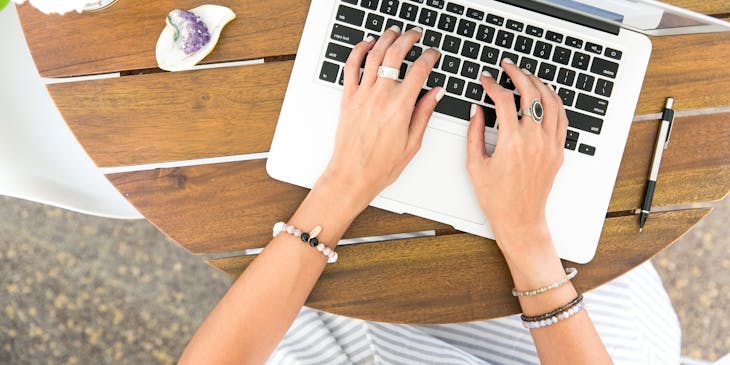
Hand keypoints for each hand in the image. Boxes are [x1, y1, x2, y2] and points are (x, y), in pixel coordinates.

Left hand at [318, 26, 442, 212]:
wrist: (352, 175)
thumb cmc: (380, 166)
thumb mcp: (413, 143)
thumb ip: (424, 113)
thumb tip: (436, 93)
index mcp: (400, 108)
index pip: (419, 71)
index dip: (430, 57)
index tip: (433, 54)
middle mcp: (380, 97)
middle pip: (395, 55)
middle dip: (408, 39)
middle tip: (415, 35)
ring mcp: (362, 95)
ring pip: (374, 55)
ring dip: (386, 39)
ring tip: (394, 32)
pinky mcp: (348, 98)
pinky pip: (351, 67)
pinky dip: (358, 51)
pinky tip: (367, 44)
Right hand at [466, 59, 567, 257]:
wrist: (520, 219)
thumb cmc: (496, 198)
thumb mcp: (475, 164)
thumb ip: (474, 133)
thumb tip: (476, 109)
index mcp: (512, 143)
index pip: (504, 100)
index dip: (493, 85)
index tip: (485, 79)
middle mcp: (535, 141)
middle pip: (531, 94)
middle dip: (518, 74)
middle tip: (508, 66)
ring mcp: (550, 145)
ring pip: (550, 102)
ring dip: (538, 83)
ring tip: (526, 75)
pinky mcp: (558, 151)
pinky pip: (561, 118)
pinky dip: (554, 101)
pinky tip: (545, 94)